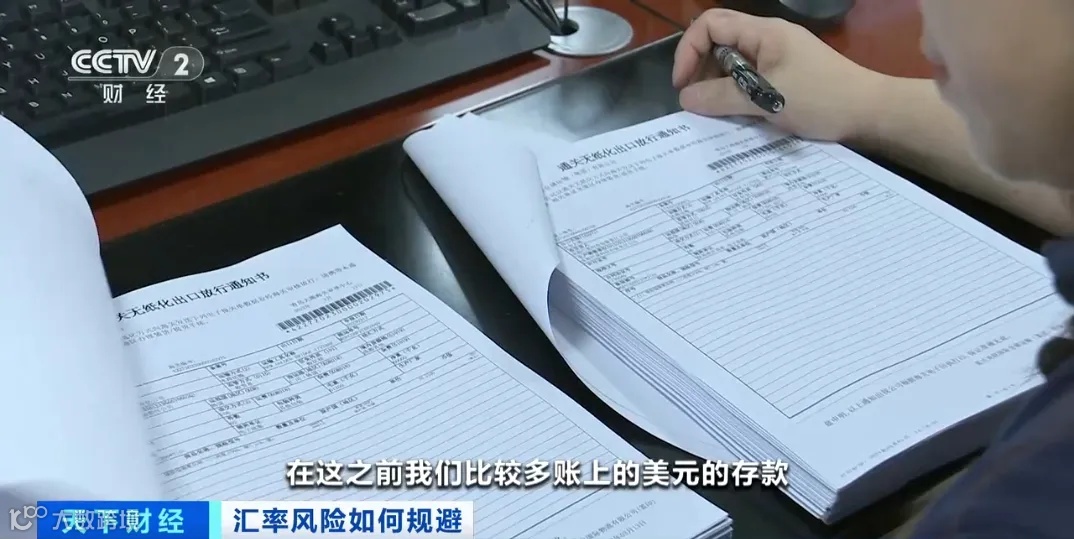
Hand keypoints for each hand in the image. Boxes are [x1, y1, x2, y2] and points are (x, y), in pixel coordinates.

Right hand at [672, 9, 887, 141]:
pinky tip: (739, 115)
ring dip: (719, 85)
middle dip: (701, 70)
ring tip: (717, 112)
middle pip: (719, 42)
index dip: (689, 50)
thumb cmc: (822, 99)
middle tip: (697, 103)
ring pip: (734, 63)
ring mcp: (779, 56)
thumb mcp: (767, 101)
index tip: (683, 84)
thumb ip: (722, 99)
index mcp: (764, 32)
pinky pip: (751, 78)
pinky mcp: (787, 74)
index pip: (711, 25)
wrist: (872, 111)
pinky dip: (738, 94)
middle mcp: (769, 38)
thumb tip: (685, 100)